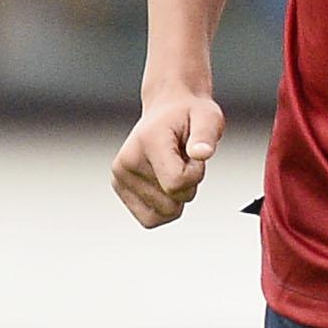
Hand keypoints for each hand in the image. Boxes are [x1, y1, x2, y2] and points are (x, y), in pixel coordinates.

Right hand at [111, 93, 224, 228]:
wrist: (168, 109)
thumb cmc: (189, 114)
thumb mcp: (208, 117)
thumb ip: (206, 135)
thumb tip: (203, 153)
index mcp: (146, 142)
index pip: (177, 184)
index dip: (195, 175)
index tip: (194, 155)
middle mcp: (126, 162)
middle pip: (171, 204)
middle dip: (187, 186)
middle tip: (183, 159)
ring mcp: (120, 177)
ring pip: (163, 214)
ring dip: (177, 195)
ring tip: (174, 166)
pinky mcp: (120, 188)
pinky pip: (151, 218)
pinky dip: (166, 205)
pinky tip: (165, 180)